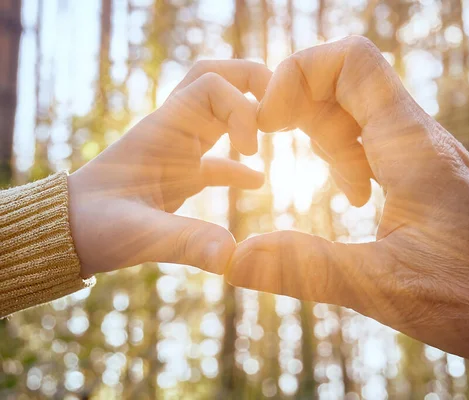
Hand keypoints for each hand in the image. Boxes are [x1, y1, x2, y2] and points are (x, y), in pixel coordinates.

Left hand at [68, 60, 270, 276]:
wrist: (69, 232)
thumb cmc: (94, 227)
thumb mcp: (139, 235)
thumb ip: (185, 242)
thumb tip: (231, 257)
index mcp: (163, 130)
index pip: (213, 86)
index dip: (242, 110)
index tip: (251, 151)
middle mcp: (173, 130)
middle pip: (216, 78)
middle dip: (250, 80)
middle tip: (278, 104)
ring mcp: (177, 149)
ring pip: (217, 111)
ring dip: (247, 114)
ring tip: (276, 134)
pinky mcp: (179, 173)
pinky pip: (216, 157)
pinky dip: (239, 164)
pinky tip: (258, 181)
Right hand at [226, 37, 468, 397]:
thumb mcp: (385, 288)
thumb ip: (307, 268)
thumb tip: (233, 260)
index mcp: (411, 148)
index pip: (350, 61)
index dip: (297, 74)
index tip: (268, 125)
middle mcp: (421, 140)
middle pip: (347, 81)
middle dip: (301, 106)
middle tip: (276, 149)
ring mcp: (428, 157)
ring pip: (362, 112)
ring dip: (326, 135)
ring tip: (330, 186)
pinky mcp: (431, 178)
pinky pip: (380, 142)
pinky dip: (351, 157)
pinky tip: (354, 197)